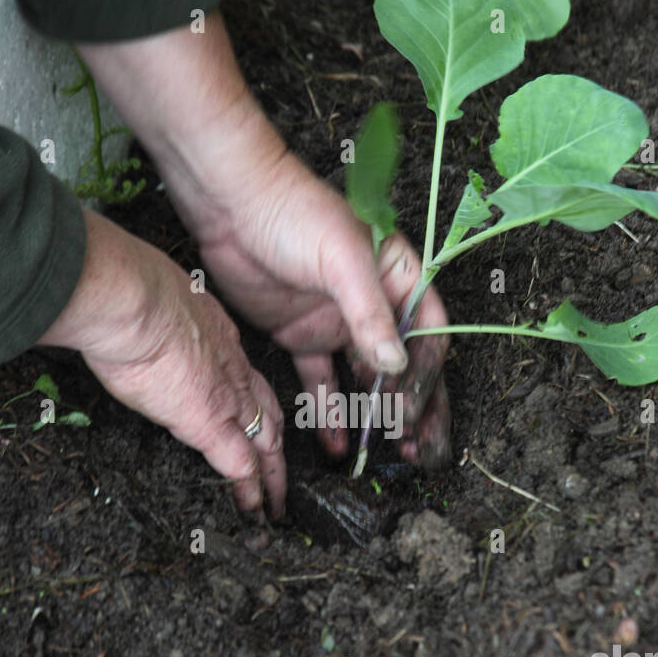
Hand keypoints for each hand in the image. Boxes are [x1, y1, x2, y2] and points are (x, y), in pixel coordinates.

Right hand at [38, 211, 285, 516]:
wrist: (131, 297)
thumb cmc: (129, 291)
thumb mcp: (157, 296)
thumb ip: (159, 319)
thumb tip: (139, 328)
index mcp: (218, 335)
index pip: (245, 376)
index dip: (254, 400)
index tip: (253, 417)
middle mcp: (232, 367)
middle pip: (268, 411)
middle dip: (277, 442)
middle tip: (280, 470)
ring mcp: (227, 396)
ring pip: (266, 440)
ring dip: (272, 474)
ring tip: (275, 501)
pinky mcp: (210, 422)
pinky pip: (241, 464)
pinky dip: (251, 491)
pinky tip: (254, 510)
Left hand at [77, 16, 451, 467]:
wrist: (231, 201)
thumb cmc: (295, 211)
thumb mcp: (342, 258)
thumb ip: (370, 313)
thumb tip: (395, 365)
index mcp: (398, 278)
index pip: (426, 336)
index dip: (425, 376)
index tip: (412, 410)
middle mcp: (373, 304)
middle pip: (404, 365)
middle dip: (413, 408)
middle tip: (418, 451)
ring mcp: (336, 321)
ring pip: (364, 379)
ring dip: (374, 416)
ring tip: (383, 455)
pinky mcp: (300, 334)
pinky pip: (320, 381)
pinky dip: (328, 412)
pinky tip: (336, 443)